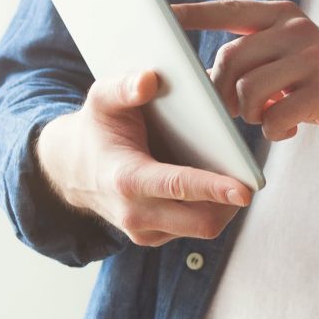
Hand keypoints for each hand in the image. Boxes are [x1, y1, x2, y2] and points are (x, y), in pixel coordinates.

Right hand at [34, 69, 250, 246]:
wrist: (71, 169)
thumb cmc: (97, 129)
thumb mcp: (102, 99)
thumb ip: (124, 87)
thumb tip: (150, 80)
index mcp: (125, 179)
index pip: (178, 187)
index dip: (214, 188)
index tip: (246, 190)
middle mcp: (135, 213)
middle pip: (202, 221)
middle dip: (231, 202)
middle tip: (248, 176)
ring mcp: (144, 231)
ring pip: (203, 228)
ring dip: (224, 206)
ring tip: (229, 176)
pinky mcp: (153, 238)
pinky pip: (193, 228)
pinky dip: (209, 210)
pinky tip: (208, 185)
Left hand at [174, 0, 318, 153]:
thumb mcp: (291, 59)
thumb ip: (254, 55)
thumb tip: (198, 72)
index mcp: (284, 16)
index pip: (230, 9)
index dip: (194, 13)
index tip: (162, 15)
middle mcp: (297, 30)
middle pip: (230, 58)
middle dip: (222, 92)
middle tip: (236, 111)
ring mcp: (313, 58)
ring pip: (248, 90)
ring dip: (250, 114)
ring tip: (267, 118)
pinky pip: (274, 115)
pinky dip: (275, 130)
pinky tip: (289, 130)